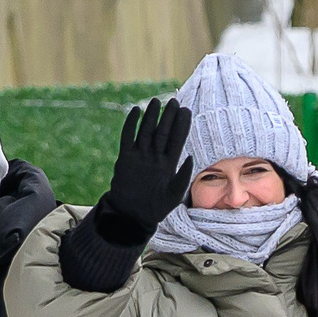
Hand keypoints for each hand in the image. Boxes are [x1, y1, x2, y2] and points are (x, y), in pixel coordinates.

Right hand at [98, 98, 194, 232]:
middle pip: (163, 132)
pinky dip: (131, 124)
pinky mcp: (126, 158)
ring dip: (151, 116)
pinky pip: (128, 137)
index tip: (186, 111)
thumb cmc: (156, 208)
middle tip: (174, 101)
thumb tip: (191, 157)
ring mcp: (140, 156)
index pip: (177, 140)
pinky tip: (135, 111)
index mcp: (169, 164)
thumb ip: (183, 177)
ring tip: (156, 101)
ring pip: (147, 131)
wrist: (132, 215)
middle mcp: (155, 157)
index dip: (182, 125)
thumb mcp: (174, 195)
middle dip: (169, 117)